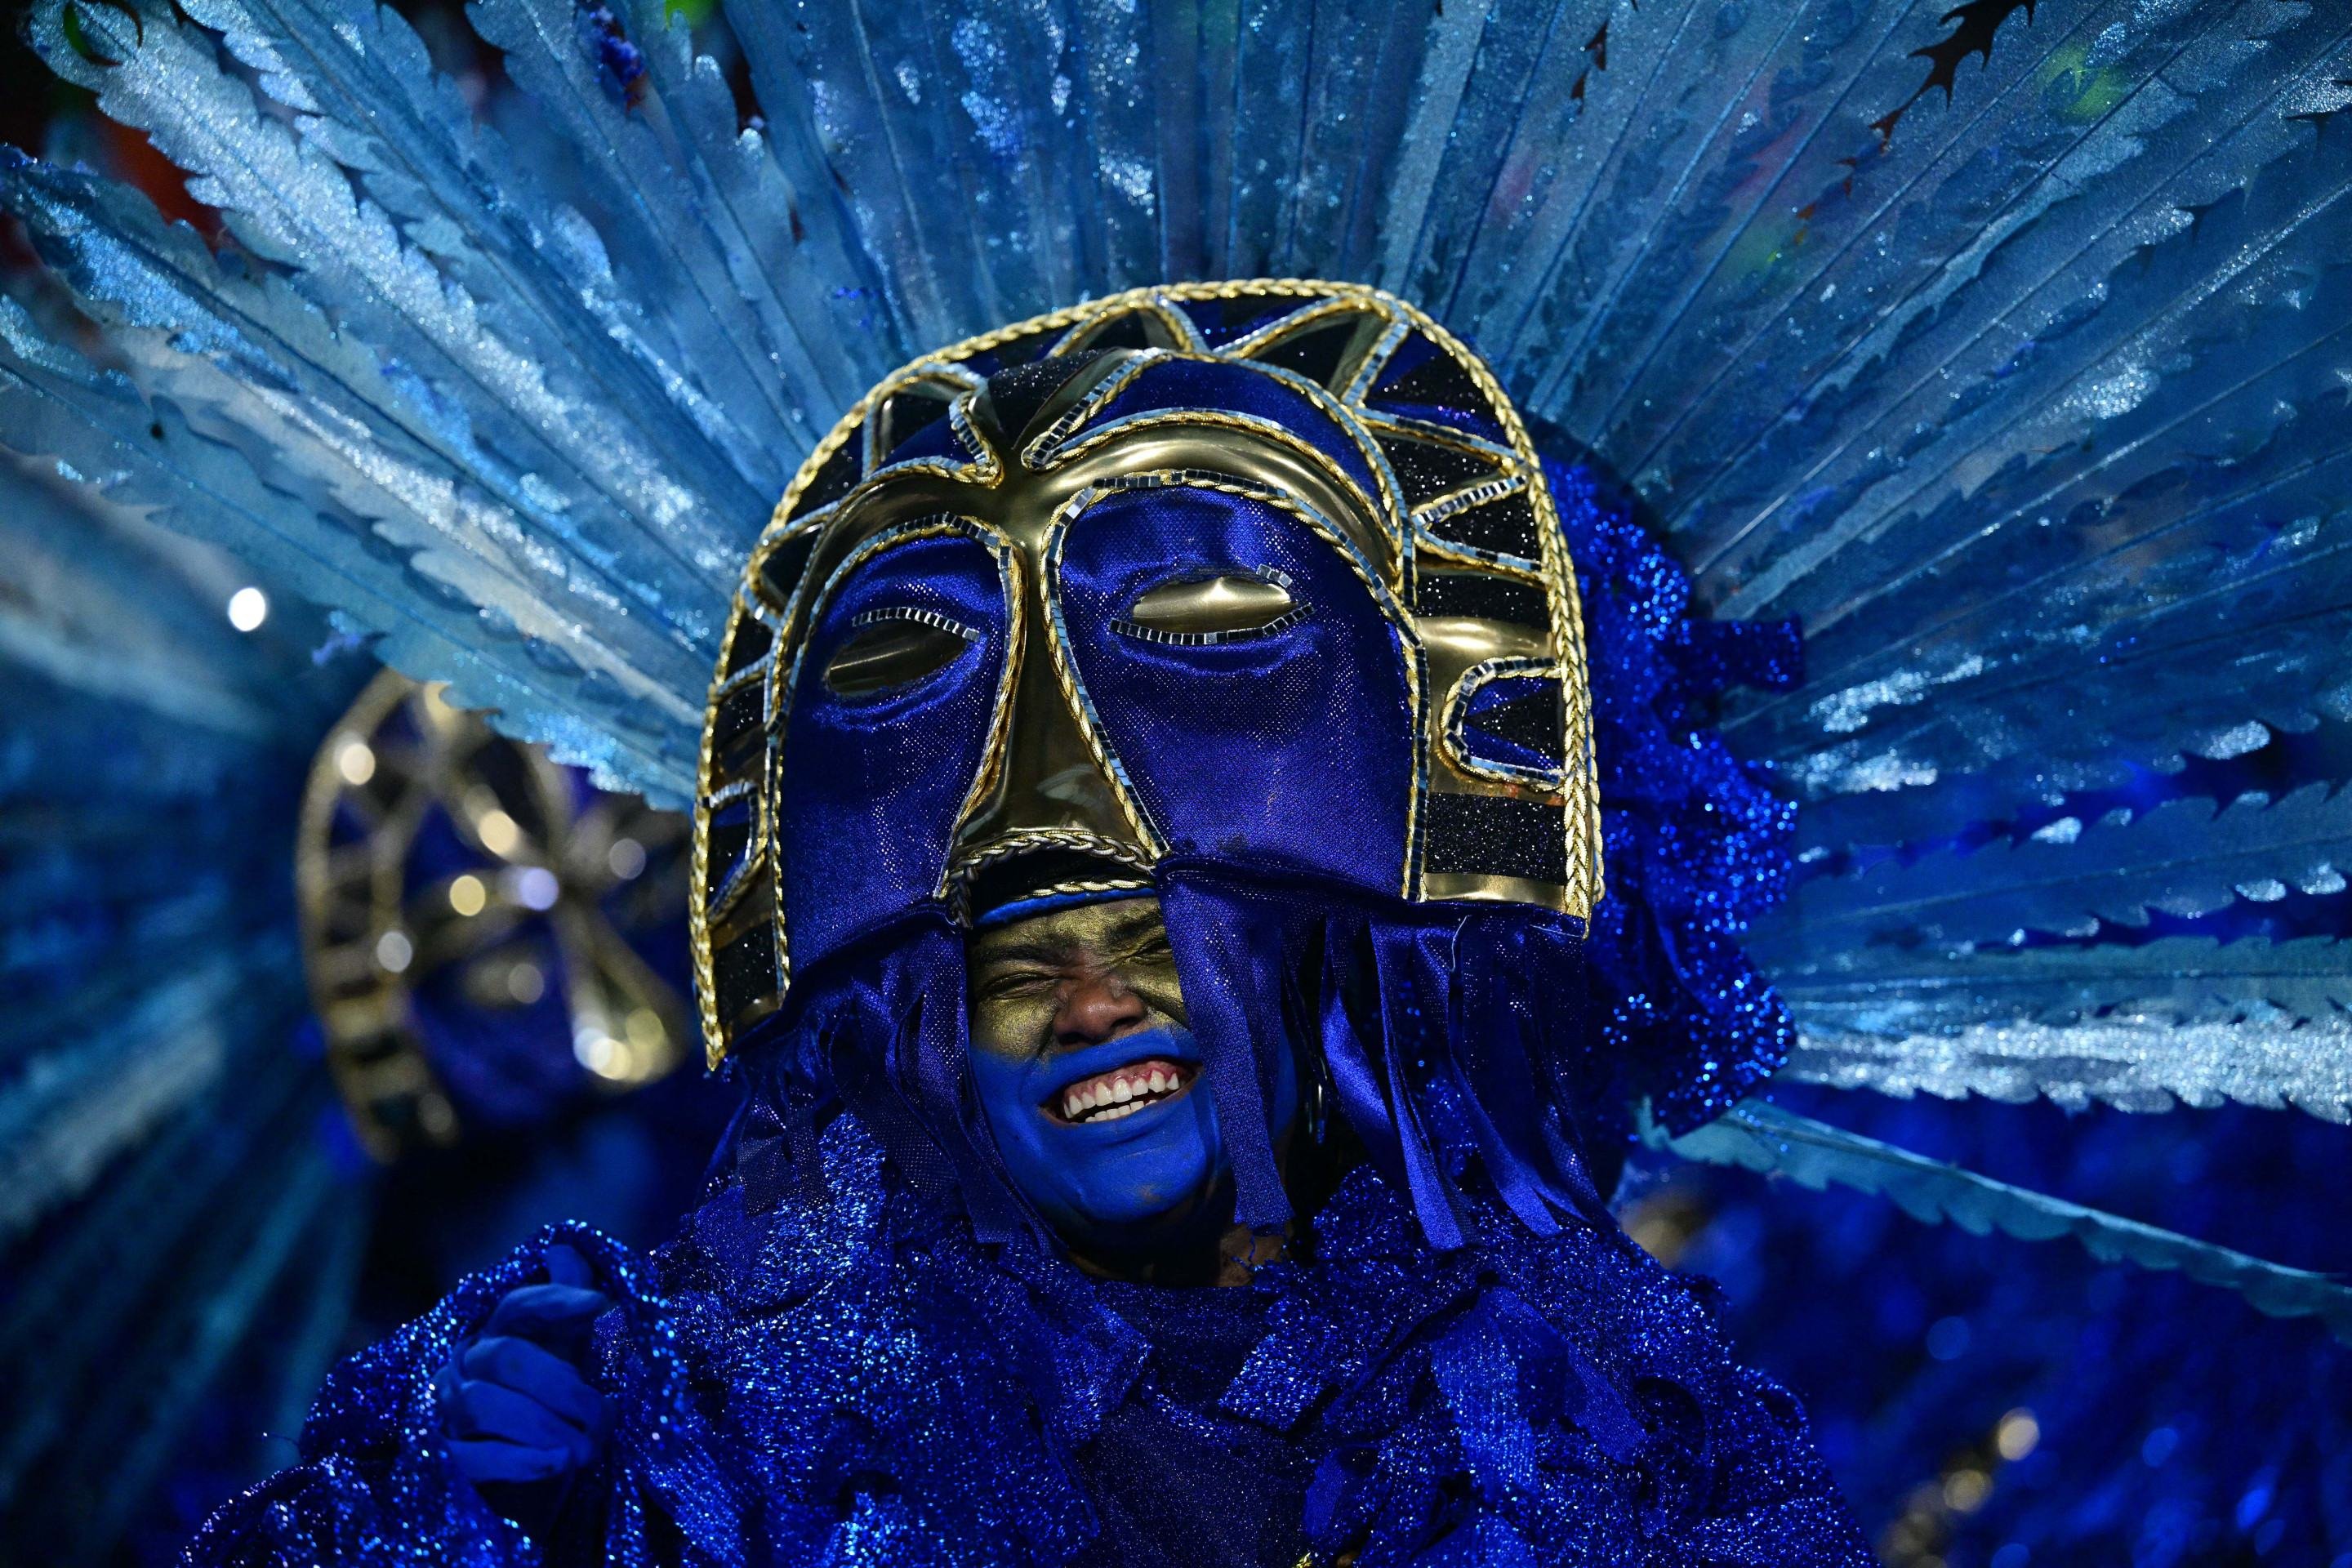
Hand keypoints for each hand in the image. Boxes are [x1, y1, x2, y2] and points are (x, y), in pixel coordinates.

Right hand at [437, 1244, 614, 1487]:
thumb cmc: (546, 1415)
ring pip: (484, 1404)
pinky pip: (469, 1457)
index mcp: (499, 1335)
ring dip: (545, 1426)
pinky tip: (558, 1463)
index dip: (557, 1299)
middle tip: (603, 1416)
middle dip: (563, 1386)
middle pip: (507, 1357)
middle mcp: (466, 1366)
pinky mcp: (441, 1461)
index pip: (520, 1305)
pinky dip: (518, 1460)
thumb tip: (565, 1249)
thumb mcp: (566, 1361)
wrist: (523, 1492)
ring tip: (587, 1448)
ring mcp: (447, 1412)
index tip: (602, 1303)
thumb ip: (568, 1314)